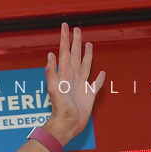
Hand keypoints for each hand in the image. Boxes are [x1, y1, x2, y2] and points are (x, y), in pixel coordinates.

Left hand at [43, 22, 104, 144]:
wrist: (67, 125)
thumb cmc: (60, 109)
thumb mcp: (54, 90)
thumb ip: (51, 73)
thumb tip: (50, 56)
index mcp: (65, 74)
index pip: (65, 52)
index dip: (64, 39)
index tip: (65, 26)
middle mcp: (73, 77)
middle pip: (76, 55)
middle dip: (76, 42)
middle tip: (77, 29)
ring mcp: (81, 86)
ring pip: (85, 66)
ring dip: (87, 55)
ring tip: (88, 44)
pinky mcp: (89, 95)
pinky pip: (96, 84)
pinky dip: (99, 78)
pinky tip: (101, 73)